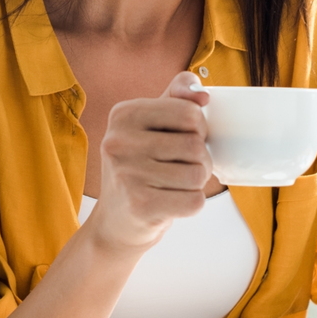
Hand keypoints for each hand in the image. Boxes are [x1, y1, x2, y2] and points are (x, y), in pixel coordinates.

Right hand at [85, 72, 214, 249]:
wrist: (114, 222)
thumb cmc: (139, 167)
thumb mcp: (150, 125)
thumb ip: (177, 98)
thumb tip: (203, 95)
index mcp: (123, 114)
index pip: (190, 113)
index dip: (199, 129)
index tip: (183, 140)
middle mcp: (119, 141)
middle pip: (196, 145)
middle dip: (200, 159)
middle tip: (180, 168)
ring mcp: (127, 174)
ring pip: (198, 174)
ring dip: (196, 183)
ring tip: (174, 185)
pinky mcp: (140, 205)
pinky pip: (194, 201)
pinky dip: (191, 204)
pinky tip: (171, 203)